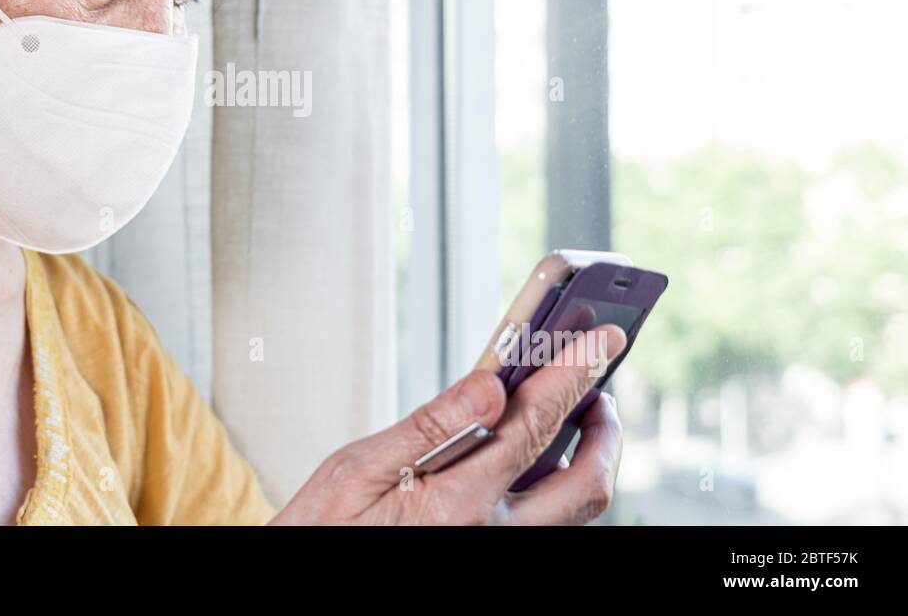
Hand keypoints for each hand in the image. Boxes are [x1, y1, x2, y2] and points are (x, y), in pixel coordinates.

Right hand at [269, 324, 626, 524]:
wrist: (309, 575)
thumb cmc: (325, 528)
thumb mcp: (359, 469)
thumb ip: (430, 426)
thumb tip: (490, 387)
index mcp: (455, 506)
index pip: (533, 427)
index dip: (574, 375)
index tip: (602, 338)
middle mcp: (491, 537)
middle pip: (584, 484)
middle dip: (605, 430)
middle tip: (599, 387)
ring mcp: (498, 553)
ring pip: (575, 512)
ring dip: (587, 459)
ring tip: (574, 416)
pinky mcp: (493, 558)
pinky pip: (548, 527)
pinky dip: (557, 488)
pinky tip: (535, 461)